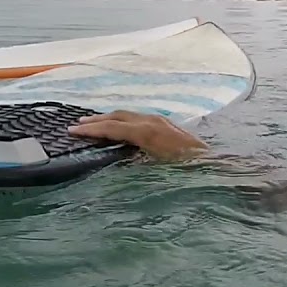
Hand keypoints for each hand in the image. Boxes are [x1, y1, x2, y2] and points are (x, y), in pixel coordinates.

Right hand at [67, 110, 207, 161]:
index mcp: (147, 131)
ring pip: (129, 114)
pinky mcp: (167, 124)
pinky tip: (121, 127)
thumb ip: (133, 163)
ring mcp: (161, 120)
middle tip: (77, 125)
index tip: (72, 130)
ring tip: (94, 123)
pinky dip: (124, 120)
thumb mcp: (156, 171)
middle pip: (118, 116)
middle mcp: (153, 121)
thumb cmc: (187, 171)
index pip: (112, 127)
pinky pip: (139, 117)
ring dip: (110, 118)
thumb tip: (114, 160)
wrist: (214, 164)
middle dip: (97, 120)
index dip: (91, 129)